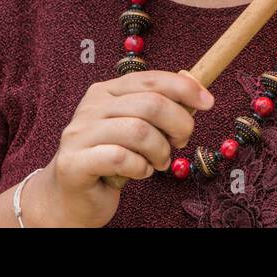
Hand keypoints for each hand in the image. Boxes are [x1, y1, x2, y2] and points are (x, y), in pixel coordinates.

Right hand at [29, 70, 214, 226]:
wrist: (69, 197)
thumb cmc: (110, 161)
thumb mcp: (135, 127)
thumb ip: (157, 106)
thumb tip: (192, 84)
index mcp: (106, 92)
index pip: (150, 79)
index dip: (183, 88)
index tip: (208, 102)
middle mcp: (91, 107)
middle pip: (150, 104)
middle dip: (178, 125)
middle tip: (181, 143)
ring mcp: (79, 134)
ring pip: (139, 131)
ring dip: (160, 152)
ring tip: (159, 162)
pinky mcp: (75, 162)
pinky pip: (121, 158)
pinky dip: (140, 168)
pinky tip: (140, 172)